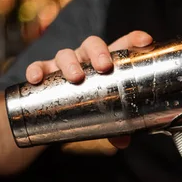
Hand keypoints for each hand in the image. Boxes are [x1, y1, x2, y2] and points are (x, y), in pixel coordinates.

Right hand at [25, 30, 153, 148]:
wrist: (58, 113)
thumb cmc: (90, 107)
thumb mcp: (105, 116)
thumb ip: (116, 128)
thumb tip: (123, 142)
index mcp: (107, 64)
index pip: (122, 46)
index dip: (134, 40)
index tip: (145, 41)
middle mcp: (86, 59)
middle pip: (92, 44)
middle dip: (98, 52)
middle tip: (104, 67)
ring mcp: (64, 64)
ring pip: (65, 54)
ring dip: (71, 63)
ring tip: (76, 78)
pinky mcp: (45, 73)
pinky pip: (39, 67)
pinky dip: (36, 70)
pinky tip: (36, 79)